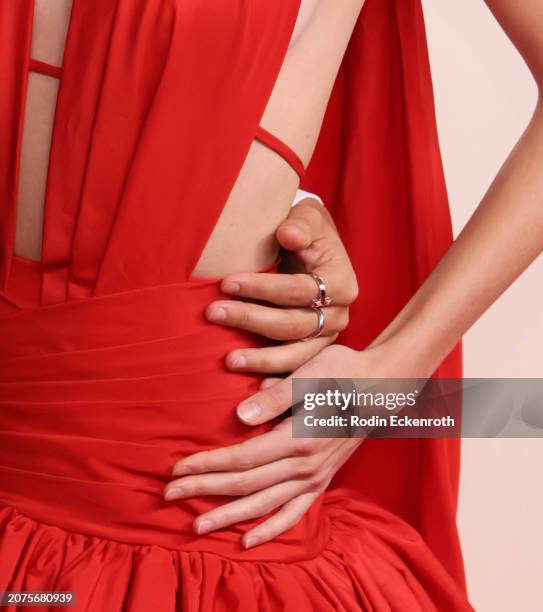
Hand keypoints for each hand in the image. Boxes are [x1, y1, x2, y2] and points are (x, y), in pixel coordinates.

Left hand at [165, 343, 414, 547]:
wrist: (382, 385)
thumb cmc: (344, 372)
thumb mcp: (310, 374)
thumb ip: (275, 398)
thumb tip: (239, 417)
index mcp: (299, 437)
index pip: (243, 458)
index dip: (208, 465)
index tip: (177, 468)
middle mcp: (306, 464)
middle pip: (247, 484)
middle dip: (206, 490)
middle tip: (170, 495)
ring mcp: (316, 476)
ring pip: (265, 504)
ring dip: (229, 516)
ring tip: (197, 527)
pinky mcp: (323, 480)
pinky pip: (294, 514)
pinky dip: (270, 529)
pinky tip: (247, 541)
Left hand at [204, 200, 357, 373]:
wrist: (310, 248)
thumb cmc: (304, 229)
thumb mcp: (307, 217)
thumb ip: (300, 224)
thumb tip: (288, 234)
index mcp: (342, 282)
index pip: (299, 289)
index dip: (262, 288)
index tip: (226, 282)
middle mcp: (339, 313)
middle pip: (293, 323)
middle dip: (251, 319)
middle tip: (213, 312)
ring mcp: (327, 335)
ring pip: (295, 354)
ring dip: (260, 358)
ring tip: (228, 360)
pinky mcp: (313, 349)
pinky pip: (294, 369)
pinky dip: (273, 377)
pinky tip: (252, 387)